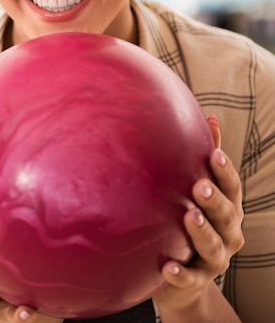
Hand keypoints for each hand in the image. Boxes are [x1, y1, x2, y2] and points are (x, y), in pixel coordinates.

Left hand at [153, 116, 243, 317]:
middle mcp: (228, 233)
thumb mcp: (200, 191)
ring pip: (213, 247)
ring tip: (189, 216)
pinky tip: (167, 267)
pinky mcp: (196, 281)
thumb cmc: (191, 221)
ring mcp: (215, 259)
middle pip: (227, 216)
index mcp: (229, 209)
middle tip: (199, 185)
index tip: (214, 155)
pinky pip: (190, 279)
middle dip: (215, 200)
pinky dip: (180, 274)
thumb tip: (209, 117)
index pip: (232, 188)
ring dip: (202, 232)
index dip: (225, 172)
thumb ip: (205, 157)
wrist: (184, 279)